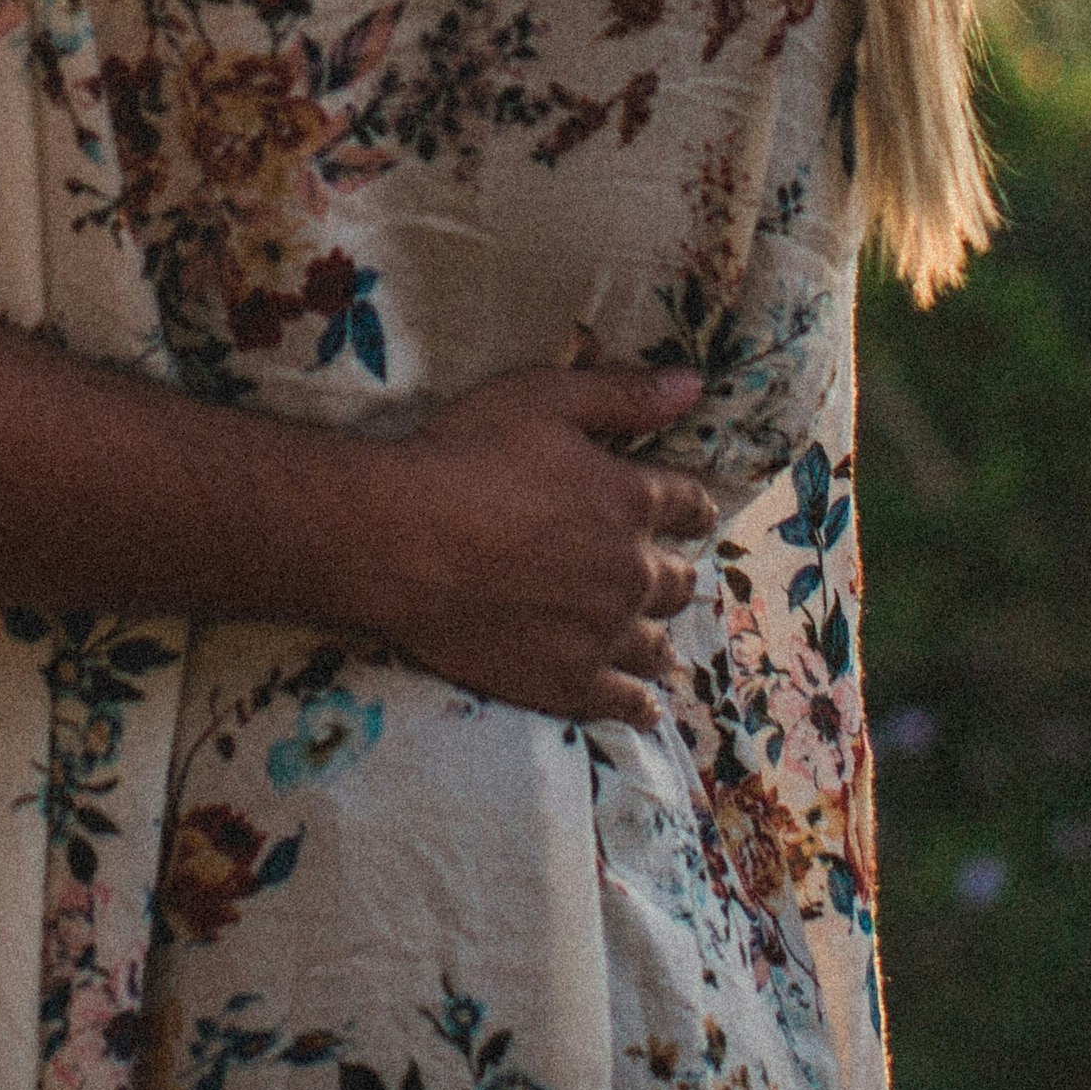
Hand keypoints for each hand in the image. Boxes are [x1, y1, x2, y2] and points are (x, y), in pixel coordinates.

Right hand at [340, 366, 725, 728]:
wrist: (395, 539)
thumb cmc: (463, 455)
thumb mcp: (544, 399)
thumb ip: (623, 395)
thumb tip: (695, 384)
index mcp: (631, 500)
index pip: (690, 507)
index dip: (689, 508)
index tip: (687, 515)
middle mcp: (630, 571)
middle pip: (678, 580)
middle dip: (673, 573)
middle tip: (666, 577)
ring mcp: (601, 633)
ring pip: (657, 644)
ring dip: (660, 637)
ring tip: (660, 644)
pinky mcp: (567, 680)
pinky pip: (624, 701)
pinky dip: (640, 702)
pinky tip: (645, 705)